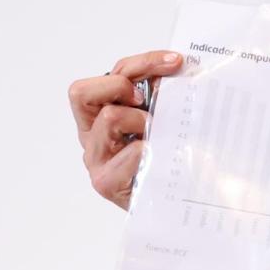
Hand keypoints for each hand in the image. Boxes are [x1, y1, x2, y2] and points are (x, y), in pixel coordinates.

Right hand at [68, 50, 183, 209]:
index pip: (114, 73)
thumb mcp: (165, 118)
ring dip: (142, 120)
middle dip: (122, 86)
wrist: (172, 207)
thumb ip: (164, 95)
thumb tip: (186, 70)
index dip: (143, 62)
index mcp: (103, 113)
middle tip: (146, 101)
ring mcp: (96, 158)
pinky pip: (129, 153)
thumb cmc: (168, 160)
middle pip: (83, 92)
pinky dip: (151, 150)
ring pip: (109, 118)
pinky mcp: (106, 182)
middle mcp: (92, 134)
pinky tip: (165, 158)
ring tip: (160, 135)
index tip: (175, 64)